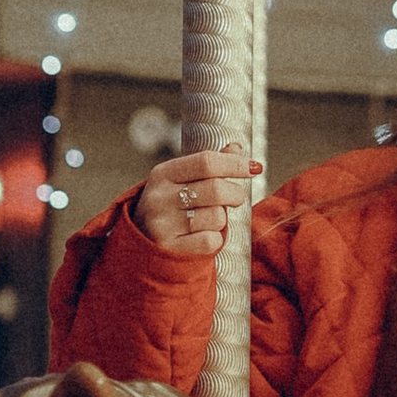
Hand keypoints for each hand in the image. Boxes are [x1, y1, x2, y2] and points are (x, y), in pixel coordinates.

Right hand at [132, 142, 259, 261]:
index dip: (236, 164)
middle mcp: (160, 197)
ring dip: (221, 219)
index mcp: (163, 174)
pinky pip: (212, 241)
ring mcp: (163, 224)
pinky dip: (214, 239)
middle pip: (217, 189)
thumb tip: (237, 148)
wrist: (141, 243)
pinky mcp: (171, 249)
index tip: (255, 167)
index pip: (207, 162)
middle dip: (234, 194)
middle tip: (233, 198)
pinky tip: (201, 236)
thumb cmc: (169, 207)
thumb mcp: (181, 180)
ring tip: (206, 219)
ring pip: (217, 217)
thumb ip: (208, 165)